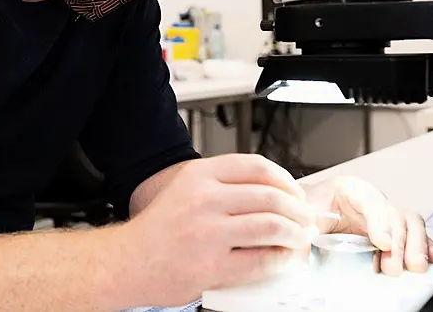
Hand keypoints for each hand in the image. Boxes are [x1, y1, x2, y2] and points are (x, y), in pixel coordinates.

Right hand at [121, 154, 317, 305]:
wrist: (126, 263)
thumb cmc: (156, 232)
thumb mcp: (184, 191)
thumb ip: (221, 186)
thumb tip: (269, 193)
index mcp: (199, 176)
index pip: (256, 167)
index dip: (285, 180)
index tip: (294, 192)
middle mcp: (204, 199)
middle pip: (271, 196)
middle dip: (298, 209)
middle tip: (305, 219)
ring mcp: (209, 232)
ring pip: (272, 225)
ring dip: (295, 234)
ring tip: (300, 239)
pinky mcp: (213, 265)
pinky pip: (261, 259)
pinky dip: (280, 259)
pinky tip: (283, 259)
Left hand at [308, 176, 432, 275]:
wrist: (310, 211)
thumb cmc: (310, 209)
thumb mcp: (304, 216)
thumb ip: (305, 232)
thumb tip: (301, 252)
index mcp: (349, 188)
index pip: (371, 201)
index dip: (380, 222)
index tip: (382, 243)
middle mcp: (372, 201)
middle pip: (395, 215)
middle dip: (399, 242)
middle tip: (393, 265)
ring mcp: (385, 216)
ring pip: (411, 223)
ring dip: (415, 246)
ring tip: (413, 267)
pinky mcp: (393, 233)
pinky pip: (415, 236)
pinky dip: (425, 247)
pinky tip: (431, 258)